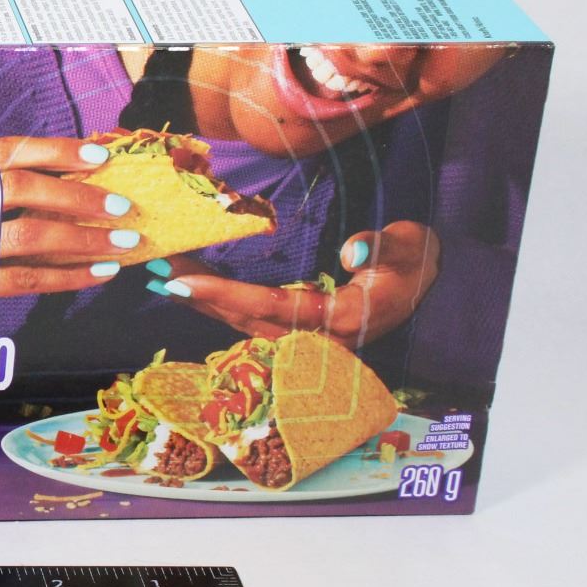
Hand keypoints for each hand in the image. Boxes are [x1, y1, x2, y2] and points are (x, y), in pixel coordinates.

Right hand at [0, 135, 142, 296]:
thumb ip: (17, 180)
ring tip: (124, 242)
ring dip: (84, 239)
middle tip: (122, 206)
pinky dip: (71, 276)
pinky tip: (102, 272)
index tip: (100, 156)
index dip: (57, 151)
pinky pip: (28, 278)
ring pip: (30, 236)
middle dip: (77, 197)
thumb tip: (87, 164)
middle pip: (23, 190)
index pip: (12, 152)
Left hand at [162, 221, 440, 346]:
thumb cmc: (413, 262)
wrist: (425, 285)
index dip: (229, 295)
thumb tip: (354, 253)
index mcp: (343, 318)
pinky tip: (191, 289)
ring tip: (165, 278)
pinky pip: (252, 321)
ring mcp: (309, 339)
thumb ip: (383, 248)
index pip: (275, 307)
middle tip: (161, 275)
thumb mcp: (409, 247)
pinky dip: (219, 305)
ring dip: (204, 302)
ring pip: (245, 323)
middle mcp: (319, 337)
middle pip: (249, 319)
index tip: (188, 281)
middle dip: (202, 298)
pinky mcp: (300, 332)